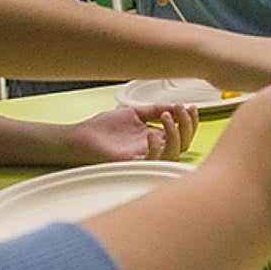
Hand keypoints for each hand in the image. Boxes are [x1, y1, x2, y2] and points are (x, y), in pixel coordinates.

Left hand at [65, 105, 197, 162]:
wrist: (79, 137)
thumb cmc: (102, 128)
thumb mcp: (133, 112)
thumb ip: (154, 109)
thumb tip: (176, 105)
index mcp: (155, 137)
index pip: (183, 134)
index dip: (191, 122)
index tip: (190, 106)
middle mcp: (153, 149)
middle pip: (184, 145)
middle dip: (187, 126)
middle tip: (179, 111)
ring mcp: (143, 157)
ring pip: (173, 155)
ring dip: (175, 135)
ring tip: (165, 117)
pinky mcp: (131, 164)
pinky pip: (152, 162)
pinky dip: (156, 147)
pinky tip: (150, 133)